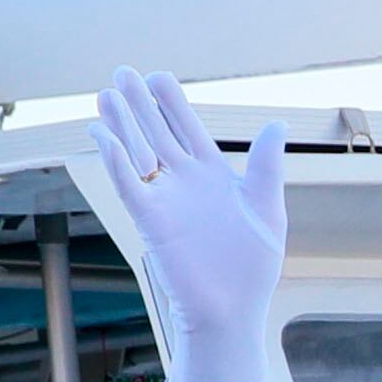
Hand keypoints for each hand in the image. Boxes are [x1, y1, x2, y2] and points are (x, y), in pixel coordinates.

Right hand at [90, 70, 284, 381]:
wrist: (233, 308)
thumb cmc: (253, 265)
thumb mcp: (266, 209)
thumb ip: (267, 165)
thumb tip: (278, 123)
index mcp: (212, 175)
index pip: (187, 129)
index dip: (172, 103)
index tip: (159, 77)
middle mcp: (184, 182)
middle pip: (156, 133)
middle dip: (139, 104)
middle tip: (122, 72)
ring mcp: (165, 199)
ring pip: (137, 152)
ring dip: (121, 124)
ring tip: (106, 94)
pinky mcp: (151, 220)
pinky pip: (129, 185)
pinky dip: (116, 160)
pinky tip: (104, 135)